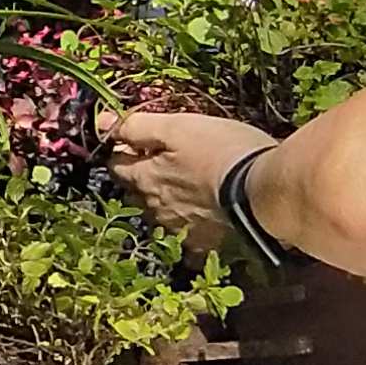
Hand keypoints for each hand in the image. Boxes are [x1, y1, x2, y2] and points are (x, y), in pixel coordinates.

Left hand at [101, 106, 272, 250]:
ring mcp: (179, 228)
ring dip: (168, 200)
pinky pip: (189, 234)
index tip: (138, 141)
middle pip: (137, 191)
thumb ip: (137, 126)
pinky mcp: (205, 243)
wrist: (265, 191)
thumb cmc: (221, 150)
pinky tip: (206, 213)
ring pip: (161, 212)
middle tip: (165, 162)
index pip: (117, 165)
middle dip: (143, 177)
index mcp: (145, 179)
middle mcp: (155, 208)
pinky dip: (192, 223)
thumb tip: (101, 121)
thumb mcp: (177, 127)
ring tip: (189, 186)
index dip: (124, 150)